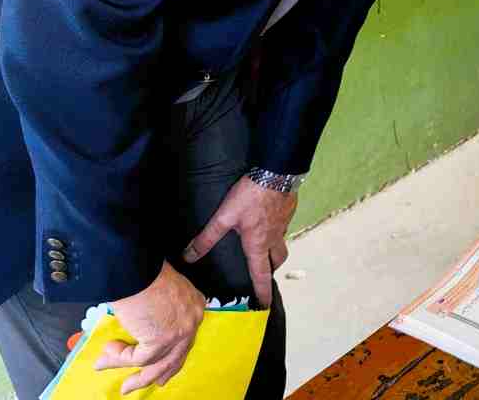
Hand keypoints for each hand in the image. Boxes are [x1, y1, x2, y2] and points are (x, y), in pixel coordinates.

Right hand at [94, 260, 204, 393]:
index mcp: (193, 304)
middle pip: (178, 354)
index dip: (174, 352)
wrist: (134, 266)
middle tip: (153, 382)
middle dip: (164, 372)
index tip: (163, 363)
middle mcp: (192, 319)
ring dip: (137, 378)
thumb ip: (159, 310)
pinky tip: (107, 355)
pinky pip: (139, 360)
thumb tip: (143, 327)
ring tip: (124, 387)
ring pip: (158, 364)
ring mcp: (180, 331)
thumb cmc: (141, 271)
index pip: (186, 336)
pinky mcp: (162, 340)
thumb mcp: (158, 290)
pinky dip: (119, 359)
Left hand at [183, 175, 296, 308]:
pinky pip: (283, 227)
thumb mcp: (224, 217)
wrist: (276, 172)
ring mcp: (283, 225)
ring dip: (274, 250)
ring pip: (281, 244)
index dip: (262, 292)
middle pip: (276, 261)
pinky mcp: (288, 211)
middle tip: (262, 272)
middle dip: (270, 269)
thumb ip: (207, 238)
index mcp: (258, 244)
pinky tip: (267, 219)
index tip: (265, 306)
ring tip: (264, 246)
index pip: (261, 275)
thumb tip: (189, 256)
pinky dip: (276, 230)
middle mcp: (273, 238)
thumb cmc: (250, 196)